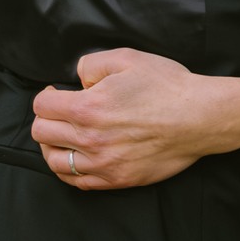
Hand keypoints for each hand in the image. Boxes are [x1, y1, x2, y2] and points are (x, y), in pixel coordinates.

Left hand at [30, 49, 225, 187]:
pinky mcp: (116, 179)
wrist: (198, 117)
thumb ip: (92, 64)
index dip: (46, 95)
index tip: (56, 92)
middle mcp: (89, 139)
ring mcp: (102, 163)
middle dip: (47, 119)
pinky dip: (69, 170)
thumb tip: (78, 78)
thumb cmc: (167, 86)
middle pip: (42, 134)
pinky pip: (77, 182)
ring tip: (65, 135)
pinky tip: (77, 157)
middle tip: (60, 112)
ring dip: (53, 146)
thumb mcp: (128, 58)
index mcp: (88, 107)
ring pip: (54, 162)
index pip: (41, 107)